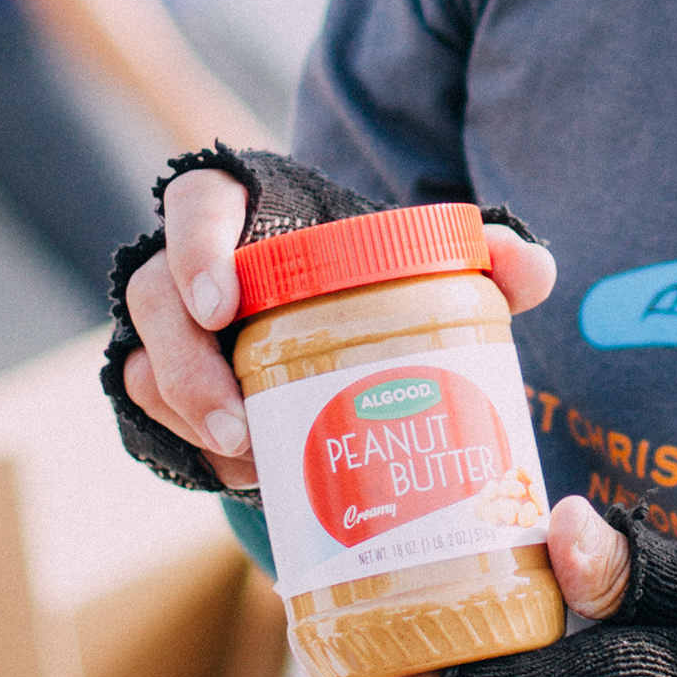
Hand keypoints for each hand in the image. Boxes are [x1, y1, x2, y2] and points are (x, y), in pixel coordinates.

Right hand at [121, 167, 556, 494]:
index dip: (194, 246)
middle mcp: (192, 260)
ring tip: (250, 464)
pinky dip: (193, 447)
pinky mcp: (170, 381)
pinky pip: (152, 414)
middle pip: (153, 298)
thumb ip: (485, 254)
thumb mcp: (427, 258)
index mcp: (247, 208)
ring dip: (188, 419)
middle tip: (239, 425)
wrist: (341, 316)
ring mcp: (172, 324)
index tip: (225, 303)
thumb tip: (530, 268)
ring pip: (145, 365)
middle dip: (187, 368)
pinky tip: (246, 476)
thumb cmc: (377, 275)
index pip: (195, 201)